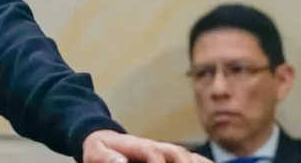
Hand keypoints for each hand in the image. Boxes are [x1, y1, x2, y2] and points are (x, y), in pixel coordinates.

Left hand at [83, 130, 212, 162]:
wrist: (105, 140)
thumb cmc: (101, 149)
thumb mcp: (96, 152)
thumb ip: (107, 158)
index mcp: (138, 145)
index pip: (153, 153)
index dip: (158, 162)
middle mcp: (157, 146)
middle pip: (177, 153)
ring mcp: (167, 150)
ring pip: (189, 156)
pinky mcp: (174, 157)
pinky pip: (195, 159)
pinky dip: (205, 162)